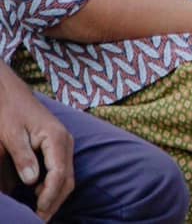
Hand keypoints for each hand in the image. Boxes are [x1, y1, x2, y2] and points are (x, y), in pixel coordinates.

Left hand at [0, 66, 71, 219]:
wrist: (13, 94)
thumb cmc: (11, 112)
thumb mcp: (11, 135)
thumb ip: (23, 157)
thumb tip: (32, 181)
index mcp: (57, 139)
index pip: (59, 174)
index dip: (49, 196)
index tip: (37, 213)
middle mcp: (66, 142)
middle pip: (67, 179)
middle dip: (54, 202)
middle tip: (38, 220)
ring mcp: (65, 145)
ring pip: (67, 177)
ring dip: (54, 197)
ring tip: (38, 212)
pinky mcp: (59, 147)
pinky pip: (61, 172)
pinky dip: (53, 187)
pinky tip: (37, 195)